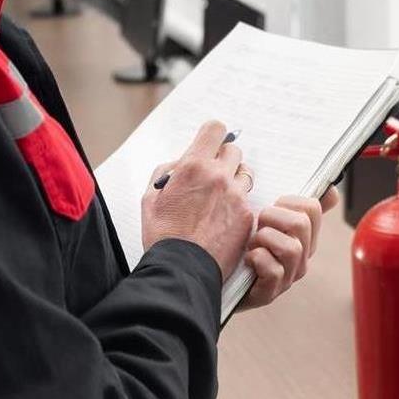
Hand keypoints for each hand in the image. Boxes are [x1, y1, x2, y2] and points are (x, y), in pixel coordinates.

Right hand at [142, 121, 254, 280]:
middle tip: (213, 174)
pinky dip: (238, 205)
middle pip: (233, 150)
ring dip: (234, 179)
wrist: (182, 269)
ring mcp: (236, 196)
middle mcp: (219, 176)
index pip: (215, 129)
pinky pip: (248, 200)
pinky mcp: (247, 216)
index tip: (209, 143)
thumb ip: (165, 173)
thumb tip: (178, 164)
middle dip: (223, 158)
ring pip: (244, 173)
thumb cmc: (162, 235)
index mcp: (193, 166)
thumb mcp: (150, 198)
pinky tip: (224, 218)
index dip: (212, 135)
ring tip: (221, 196)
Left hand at [239, 187, 338, 309]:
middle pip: (301, 224)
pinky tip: (246, 259)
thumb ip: (286, 201)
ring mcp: (288, 276)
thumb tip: (329, 188)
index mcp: (302, 234)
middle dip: (272, 217)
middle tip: (257, 224)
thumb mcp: (262, 218)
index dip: (289, 200)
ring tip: (250, 243)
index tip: (273, 205)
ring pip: (291, 249)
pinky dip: (257, 260)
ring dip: (264, 239)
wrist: (213, 277)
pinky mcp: (270, 293)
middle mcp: (300, 256)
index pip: (313, 208)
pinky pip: (274, 271)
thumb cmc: (238, 243)